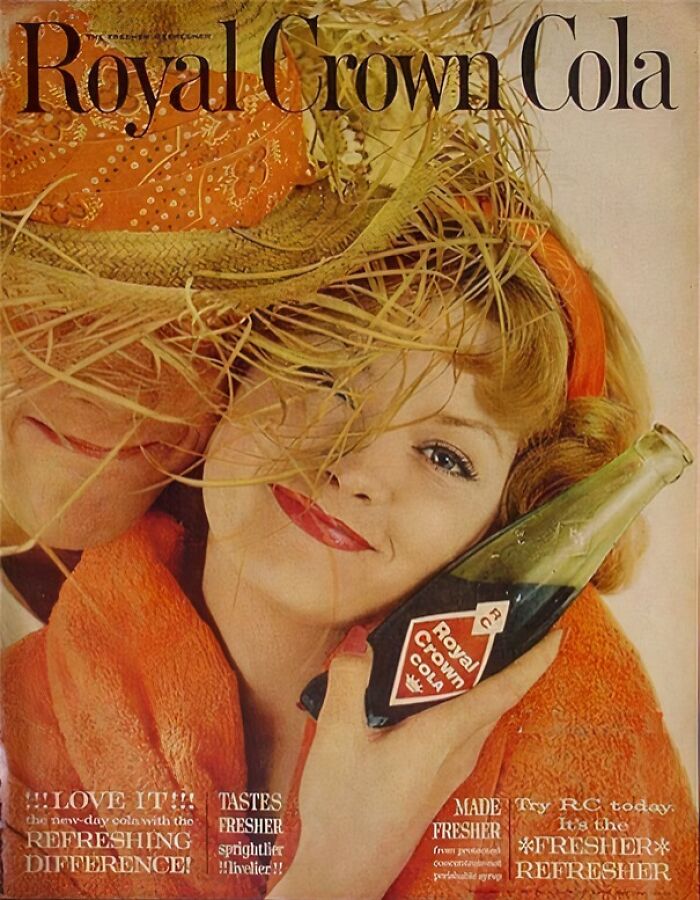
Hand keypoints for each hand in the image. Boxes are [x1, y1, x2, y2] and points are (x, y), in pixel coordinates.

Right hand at [268, 629, 561, 899]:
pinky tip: (423, 694)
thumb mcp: (335, 739)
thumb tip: (361, 637)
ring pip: (477, 715)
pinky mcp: (433, 783)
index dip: (534, 660)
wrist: (341, 877)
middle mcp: (455, 755)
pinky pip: (459, 730)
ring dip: (476, 679)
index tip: (558, 632)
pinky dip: (455, 701)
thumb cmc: (343, 814)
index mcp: (442, 738)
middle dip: (502, 657)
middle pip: (494, 698)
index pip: (504, 692)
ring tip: (455, 645)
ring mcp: (447, 773)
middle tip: (491, 618)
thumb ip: (349, 681)